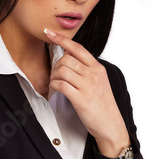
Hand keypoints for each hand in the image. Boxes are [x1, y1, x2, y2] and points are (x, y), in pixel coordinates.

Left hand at [44, 28, 129, 157]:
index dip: (61, 39)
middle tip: (56, 74)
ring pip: (61, 71)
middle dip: (56, 66)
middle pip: (66, 59)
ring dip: (53, 76)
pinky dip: (54, 85)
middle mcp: (93, 74)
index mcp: (98, 68)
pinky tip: (56, 89)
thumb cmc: (102, 104)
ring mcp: (87, 86)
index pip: (78, 48)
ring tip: (56, 83)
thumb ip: (87, 69)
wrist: (110, 124)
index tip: (49, 33)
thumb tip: (68, 56)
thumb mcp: (99, 82)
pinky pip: (60, 85)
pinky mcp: (80, 99)